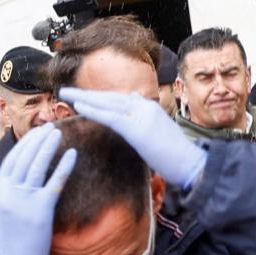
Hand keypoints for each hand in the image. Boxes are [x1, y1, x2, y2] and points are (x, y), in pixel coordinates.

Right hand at [0, 126, 77, 254]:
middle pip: (24, 159)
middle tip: (50, 127)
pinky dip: (63, 167)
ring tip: (58, 133)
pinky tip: (72, 154)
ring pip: (37, 166)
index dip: (23, 145)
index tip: (35, 134)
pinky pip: (54, 183)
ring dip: (48, 147)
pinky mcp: (41, 210)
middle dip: (37, 140)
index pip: (10, 161)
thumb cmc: (5, 240)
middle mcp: (8, 193)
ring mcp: (24, 201)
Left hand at [59, 87, 208, 189]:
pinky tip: (78, 106)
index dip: (99, 98)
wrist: (190, 163)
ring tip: (65, 94)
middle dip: (87, 94)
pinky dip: (93, 110)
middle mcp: (144, 107)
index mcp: (149, 108)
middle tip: (66, 91)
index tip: (82, 96)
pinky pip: (110, 116)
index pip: (119, 99)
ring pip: (107, 103)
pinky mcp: (137, 128)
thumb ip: (144, 118)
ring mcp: (141, 116)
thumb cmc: (175, 155)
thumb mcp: (157, 132)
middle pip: (110, 97)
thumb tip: (134, 104)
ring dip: (84, 98)